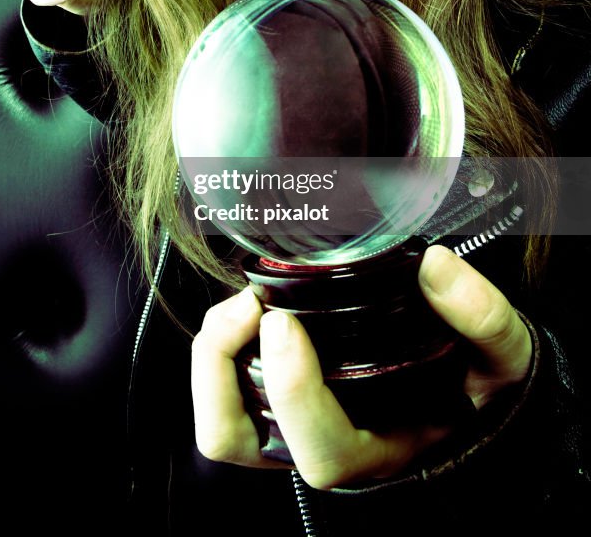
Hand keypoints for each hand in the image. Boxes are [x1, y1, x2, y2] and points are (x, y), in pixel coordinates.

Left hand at [191, 245, 532, 488]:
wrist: (473, 393)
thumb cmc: (481, 382)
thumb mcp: (503, 355)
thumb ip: (483, 316)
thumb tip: (436, 266)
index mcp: (383, 447)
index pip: (323, 450)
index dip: (292, 389)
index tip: (285, 320)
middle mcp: (328, 447)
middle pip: (239, 439)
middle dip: (225, 365)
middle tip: (249, 305)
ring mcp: (295, 429)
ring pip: (221, 423)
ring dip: (213, 360)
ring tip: (242, 306)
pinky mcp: (278, 404)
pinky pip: (226, 394)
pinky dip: (221, 352)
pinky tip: (251, 310)